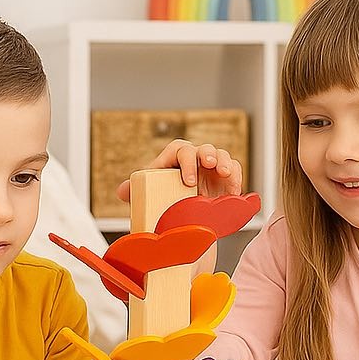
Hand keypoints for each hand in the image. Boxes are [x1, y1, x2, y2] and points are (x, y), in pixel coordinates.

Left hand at [116, 139, 242, 202]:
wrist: (181, 210)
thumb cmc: (163, 195)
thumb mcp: (148, 193)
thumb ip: (134, 191)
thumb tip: (122, 192)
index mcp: (175, 157)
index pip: (180, 150)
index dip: (185, 162)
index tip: (188, 181)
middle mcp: (195, 158)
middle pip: (204, 149)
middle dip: (208, 155)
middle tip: (208, 166)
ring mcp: (212, 166)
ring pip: (222, 156)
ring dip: (226, 163)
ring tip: (226, 174)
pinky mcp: (226, 176)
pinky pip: (235, 170)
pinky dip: (236, 178)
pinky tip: (235, 191)